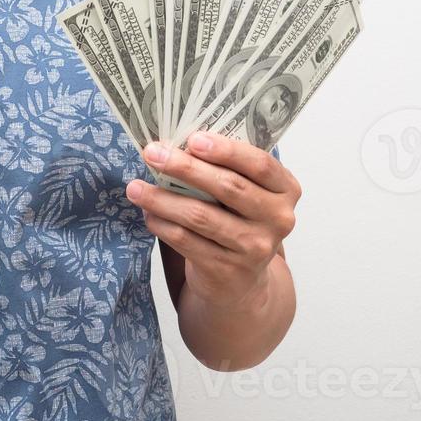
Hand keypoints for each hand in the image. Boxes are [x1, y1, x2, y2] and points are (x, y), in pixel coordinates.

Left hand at [127, 131, 300, 306]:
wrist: (241, 280)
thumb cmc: (236, 219)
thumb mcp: (243, 191)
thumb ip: (223, 167)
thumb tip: (171, 143)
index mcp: (285, 190)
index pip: (261, 165)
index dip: (227, 150)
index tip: (192, 139)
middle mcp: (278, 219)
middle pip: (228, 187)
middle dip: (185, 167)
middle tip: (152, 154)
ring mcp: (255, 248)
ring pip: (201, 216)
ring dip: (162, 198)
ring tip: (135, 188)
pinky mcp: (229, 270)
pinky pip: (187, 241)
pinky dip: (162, 224)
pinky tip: (148, 213)